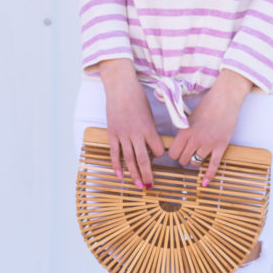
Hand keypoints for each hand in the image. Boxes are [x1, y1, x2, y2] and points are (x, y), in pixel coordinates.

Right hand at [98, 60, 164, 187]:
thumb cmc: (137, 98)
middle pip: (143, 159)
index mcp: (149, 128)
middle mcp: (137, 134)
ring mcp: (123, 134)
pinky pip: (115, 153)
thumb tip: (152, 142)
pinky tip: (119, 176)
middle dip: (148, 174)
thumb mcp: (150, 113)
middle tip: (150, 186)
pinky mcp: (112, 133)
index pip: (158, 150)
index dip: (160, 155)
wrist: (120, 87)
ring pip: (129, 159)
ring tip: (138, 186)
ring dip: (134, 174)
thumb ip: (151, 129)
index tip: (160, 158)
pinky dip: (116, 165)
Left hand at [168, 69, 252, 184]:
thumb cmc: (207, 106)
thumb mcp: (189, 117)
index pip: (172, 153)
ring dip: (196, 162)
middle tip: (188, 155)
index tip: (178, 153)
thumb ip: (183, 131)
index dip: (174, 155)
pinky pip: (213, 165)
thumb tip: (178, 143)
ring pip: (195, 163)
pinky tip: (205, 183)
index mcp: (184, 132)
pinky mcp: (220, 146)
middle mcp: (195, 140)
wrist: (225, 99)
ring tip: (198, 156)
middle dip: (184, 159)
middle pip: (183, 160)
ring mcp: (208, 144)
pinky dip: (209, 175)